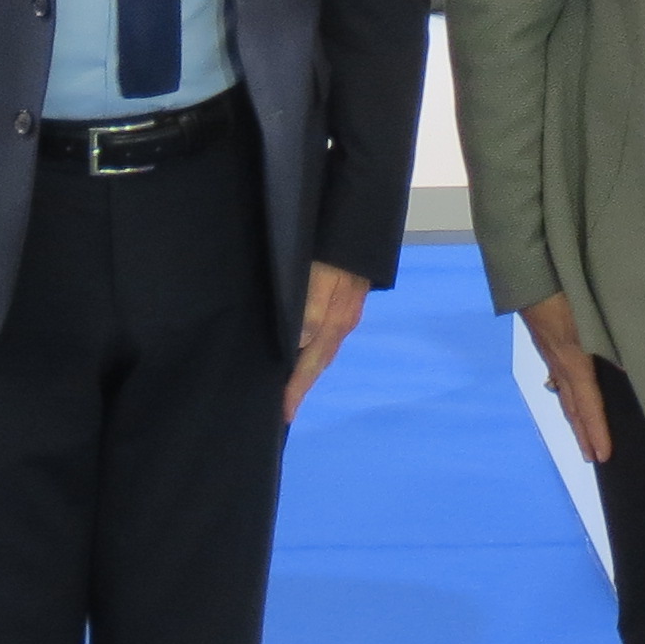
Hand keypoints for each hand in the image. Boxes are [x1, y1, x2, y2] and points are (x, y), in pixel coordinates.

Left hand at [284, 261, 370, 423]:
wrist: (360, 229)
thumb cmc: (335, 252)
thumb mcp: (321, 276)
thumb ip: (312, 308)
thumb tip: (300, 344)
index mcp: (335, 322)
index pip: (311, 365)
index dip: (297, 389)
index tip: (284, 415)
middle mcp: (343, 323)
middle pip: (320, 363)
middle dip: (303, 386)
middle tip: (285, 409)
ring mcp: (347, 313)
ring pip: (325, 351)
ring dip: (310, 370)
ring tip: (293, 386)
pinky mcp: (347, 302)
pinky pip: (328, 337)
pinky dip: (316, 352)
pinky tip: (306, 349)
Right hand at [520, 292, 610, 463]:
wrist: (530, 281)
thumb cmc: (564, 298)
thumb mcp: (592, 321)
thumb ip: (610, 345)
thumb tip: (628, 369)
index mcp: (574, 364)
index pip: (589, 406)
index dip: (596, 432)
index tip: (602, 455)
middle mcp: (561, 367)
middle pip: (573, 409)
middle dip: (583, 435)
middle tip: (592, 457)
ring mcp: (552, 358)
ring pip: (565, 396)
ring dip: (574, 419)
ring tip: (581, 435)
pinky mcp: (548, 348)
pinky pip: (559, 379)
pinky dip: (566, 394)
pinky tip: (566, 393)